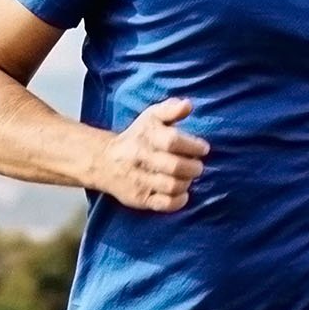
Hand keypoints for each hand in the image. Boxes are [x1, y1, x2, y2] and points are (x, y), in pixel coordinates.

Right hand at [91, 98, 208, 211]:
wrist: (105, 161)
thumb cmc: (136, 137)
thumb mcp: (150, 117)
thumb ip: (170, 110)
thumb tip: (188, 105)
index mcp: (146, 137)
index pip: (173, 141)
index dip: (193, 146)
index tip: (203, 148)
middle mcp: (141, 159)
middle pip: (175, 167)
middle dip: (194, 168)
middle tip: (197, 166)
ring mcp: (140, 180)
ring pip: (172, 186)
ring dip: (187, 183)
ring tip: (188, 177)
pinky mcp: (140, 198)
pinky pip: (164, 204)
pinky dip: (179, 201)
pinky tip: (183, 193)